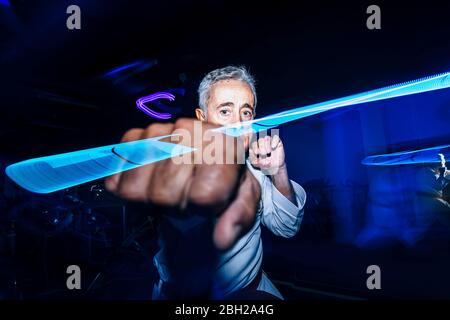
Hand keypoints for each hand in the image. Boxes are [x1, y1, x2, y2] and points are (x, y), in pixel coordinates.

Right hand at [105, 118, 260, 249]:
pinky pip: (117, 177)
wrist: (203, 159)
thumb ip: (240, 216)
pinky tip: (150, 180)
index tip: (208, 200)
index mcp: (223, 144)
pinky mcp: (133, 137)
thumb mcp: (243, 198)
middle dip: (176, 202)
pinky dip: (129, 186)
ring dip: (151, 196)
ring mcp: (158, 131)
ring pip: (137, 186)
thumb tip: (222, 238)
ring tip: (170, 186)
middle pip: (165, 192)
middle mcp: (189, 130)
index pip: (203, 193)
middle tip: (186, 194)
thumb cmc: (225, 180)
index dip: (202, 206)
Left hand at [249, 134, 285, 174]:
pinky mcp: (277, 142)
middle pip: (260, 139)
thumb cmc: (264, 164)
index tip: (256, 153)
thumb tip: (251, 151)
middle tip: (263, 154)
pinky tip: (273, 147)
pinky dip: (274, 141)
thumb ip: (252, 158)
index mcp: (256, 145)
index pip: (253, 142)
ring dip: (267, 145)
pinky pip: (275, 137)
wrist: (274, 167)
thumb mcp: (256, 163)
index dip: (254, 146)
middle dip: (261, 147)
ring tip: (268, 152)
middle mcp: (262, 142)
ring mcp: (270, 141)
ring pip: (267, 138)